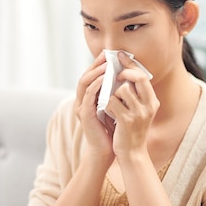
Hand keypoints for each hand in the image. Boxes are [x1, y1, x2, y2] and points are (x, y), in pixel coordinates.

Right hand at [74, 51, 113, 167]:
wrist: (106, 150)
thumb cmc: (111, 130)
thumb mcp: (113, 107)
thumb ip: (113, 94)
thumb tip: (124, 78)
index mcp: (88, 98)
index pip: (90, 76)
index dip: (98, 64)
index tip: (108, 55)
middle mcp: (82, 100)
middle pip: (85, 76)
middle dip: (95, 64)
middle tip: (106, 55)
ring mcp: (81, 107)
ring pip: (84, 83)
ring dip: (96, 71)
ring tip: (106, 64)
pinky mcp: (84, 114)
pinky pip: (88, 95)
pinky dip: (96, 84)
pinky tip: (105, 78)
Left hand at [105, 51, 159, 158]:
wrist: (132, 153)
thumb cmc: (132, 129)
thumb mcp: (140, 110)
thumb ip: (135, 93)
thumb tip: (123, 71)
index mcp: (152, 101)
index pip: (143, 75)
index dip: (130, 63)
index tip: (120, 55)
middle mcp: (149, 105)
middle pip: (137, 77)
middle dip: (123, 72)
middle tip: (115, 75)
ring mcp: (139, 113)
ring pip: (121, 89)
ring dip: (112, 93)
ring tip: (112, 103)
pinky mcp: (126, 120)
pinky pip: (111, 102)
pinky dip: (106, 105)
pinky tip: (107, 112)